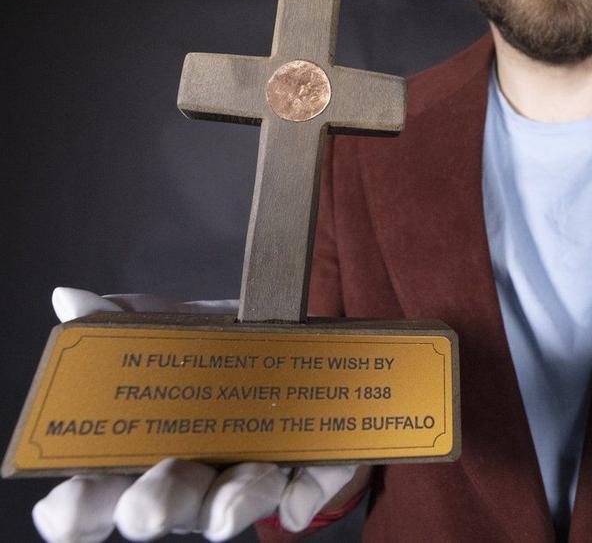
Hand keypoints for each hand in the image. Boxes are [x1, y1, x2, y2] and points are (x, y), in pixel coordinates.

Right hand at [32, 288, 360, 541]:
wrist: (298, 344)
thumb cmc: (216, 351)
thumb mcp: (176, 326)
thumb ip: (126, 319)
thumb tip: (71, 299)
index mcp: (140, 454)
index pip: (92, 497)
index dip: (77, 508)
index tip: (69, 501)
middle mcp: (189, 481)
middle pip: (162, 506)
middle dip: (153, 506)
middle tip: (147, 508)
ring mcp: (245, 482)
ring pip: (230, 504)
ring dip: (228, 504)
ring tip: (229, 501)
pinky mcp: (305, 473)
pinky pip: (303, 492)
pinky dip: (299, 496)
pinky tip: (295, 501)